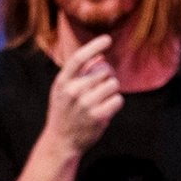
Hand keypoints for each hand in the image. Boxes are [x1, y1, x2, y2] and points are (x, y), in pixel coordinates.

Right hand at [45, 35, 123, 153]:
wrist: (61, 141)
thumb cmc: (64, 112)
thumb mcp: (63, 90)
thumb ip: (78, 73)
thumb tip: (100, 56)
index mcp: (62, 81)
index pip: (79, 58)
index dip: (94, 46)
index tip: (108, 40)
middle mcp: (73, 91)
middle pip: (104, 70)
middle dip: (108, 75)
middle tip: (103, 84)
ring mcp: (86, 104)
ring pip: (113, 84)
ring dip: (112, 90)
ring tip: (102, 99)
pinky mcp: (98, 117)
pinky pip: (118, 100)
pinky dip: (115, 103)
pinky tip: (106, 108)